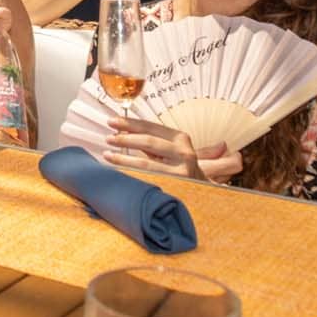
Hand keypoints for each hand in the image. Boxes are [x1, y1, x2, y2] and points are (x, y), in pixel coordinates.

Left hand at [103, 116, 242, 181]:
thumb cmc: (185, 170)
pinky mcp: (177, 187)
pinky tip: (119, 172)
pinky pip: (149, 180)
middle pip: (148, 141)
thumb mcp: (173, 151)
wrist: (208, 194)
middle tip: (108, 137)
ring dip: (123, 158)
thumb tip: (124, 132)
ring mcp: (181, 171)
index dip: (130, 123)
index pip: (151, 126)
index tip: (113, 122)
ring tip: (108, 154)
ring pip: (146, 163)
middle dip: (125, 138)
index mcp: (181, 139)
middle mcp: (184, 153)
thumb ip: (153, 142)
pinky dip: (131, 175)